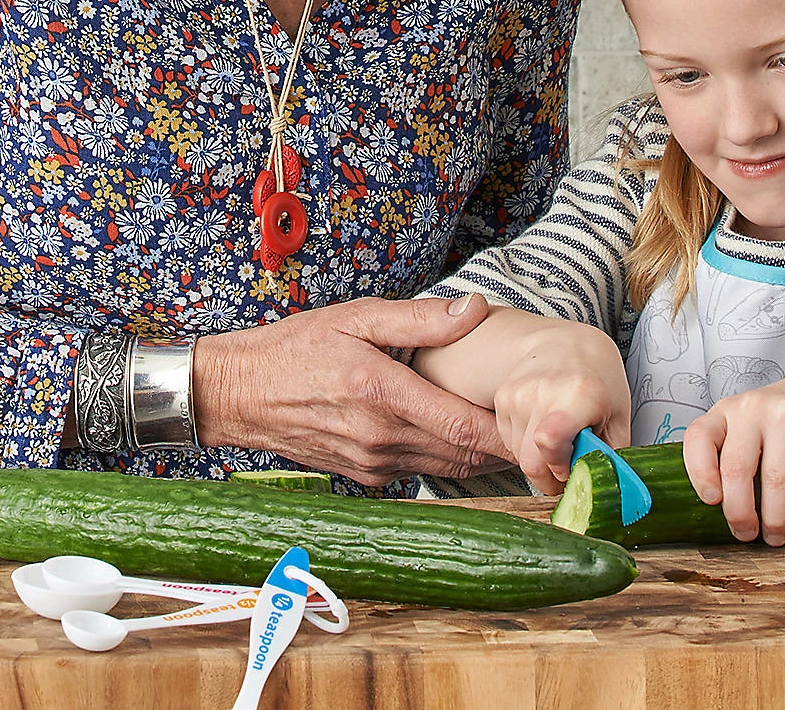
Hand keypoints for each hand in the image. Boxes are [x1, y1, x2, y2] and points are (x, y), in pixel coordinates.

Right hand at [193, 294, 510, 483]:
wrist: (240, 394)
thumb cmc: (298, 347)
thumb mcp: (358, 317)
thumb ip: (420, 318)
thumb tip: (475, 309)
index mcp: (382, 397)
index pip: (462, 427)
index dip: (506, 432)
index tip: (540, 423)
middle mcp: (380, 440)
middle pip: (462, 455)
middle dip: (505, 447)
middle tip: (544, 431)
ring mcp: (372, 464)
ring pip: (445, 469)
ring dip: (482, 458)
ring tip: (519, 436)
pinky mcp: (365, 475)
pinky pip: (421, 471)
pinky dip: (451, 460)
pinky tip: (469, 440)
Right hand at [491, 321, 631, 494]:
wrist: (569, 344)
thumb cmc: (599, 379)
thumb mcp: (619, 419)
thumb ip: (612, 460)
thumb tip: (607, 495)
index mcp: (580, 394)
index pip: (550, 442)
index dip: (562, 468)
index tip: (576, 465)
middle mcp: (543, 391)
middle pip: (532, 463)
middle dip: (551, 476)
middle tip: (570, 464)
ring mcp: (518, 393)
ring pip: (520, 457)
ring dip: (539, 459)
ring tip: (559, 436)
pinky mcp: (503, 397)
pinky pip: (509, 442)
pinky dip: (526, 444)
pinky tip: (542, 424)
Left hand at [682, 368, 784, 545]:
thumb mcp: (752, 425)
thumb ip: (732, 453)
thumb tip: (716, 512)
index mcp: (728, 409)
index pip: (699, 437)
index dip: (699, 473)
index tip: (711, 502)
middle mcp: (754, 407)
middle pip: (736, 468)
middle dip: (740, 513)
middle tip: (747, 534)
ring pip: (774, 480)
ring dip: (775, 520)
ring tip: (776, 536)